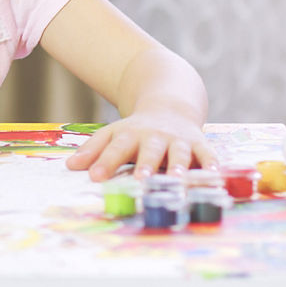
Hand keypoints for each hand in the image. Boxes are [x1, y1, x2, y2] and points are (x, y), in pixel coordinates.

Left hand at [65, 110, 215, 180]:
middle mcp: (155, 136)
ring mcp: (178, 139)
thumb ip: (93, 150)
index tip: (94, 176)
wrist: (169, 106)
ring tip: (178, 180)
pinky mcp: (198, 143)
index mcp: (130, 134)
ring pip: (179, 153)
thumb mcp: (113, 134)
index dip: (105, 161)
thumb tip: (70, 166)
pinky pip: (207, 153)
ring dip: (179, 166)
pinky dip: (212, 164)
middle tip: (139, 180)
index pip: (115, 147)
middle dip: (145, 165)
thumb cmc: (136, 130)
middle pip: (149, 150)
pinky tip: (215, 176)